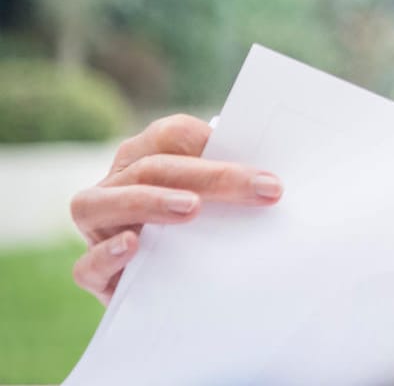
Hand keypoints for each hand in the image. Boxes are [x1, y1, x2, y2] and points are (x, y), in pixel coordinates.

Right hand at [68, 113, 283, 303]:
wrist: (182, 288)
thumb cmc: (205, 228)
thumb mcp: (223, 202)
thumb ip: (236, 185)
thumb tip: (276, 180)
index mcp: (147, 154)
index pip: (172, 135)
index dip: (218, 148)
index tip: (267, 175)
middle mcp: (116, 183)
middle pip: (152, 167)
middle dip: (211, 177)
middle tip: (261, 190)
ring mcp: (98, 226)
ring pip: (102, 203)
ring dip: (149, 201)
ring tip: (192, 208)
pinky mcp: (94, 273)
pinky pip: (86, 263)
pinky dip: (107, 253)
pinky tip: (133, 245)